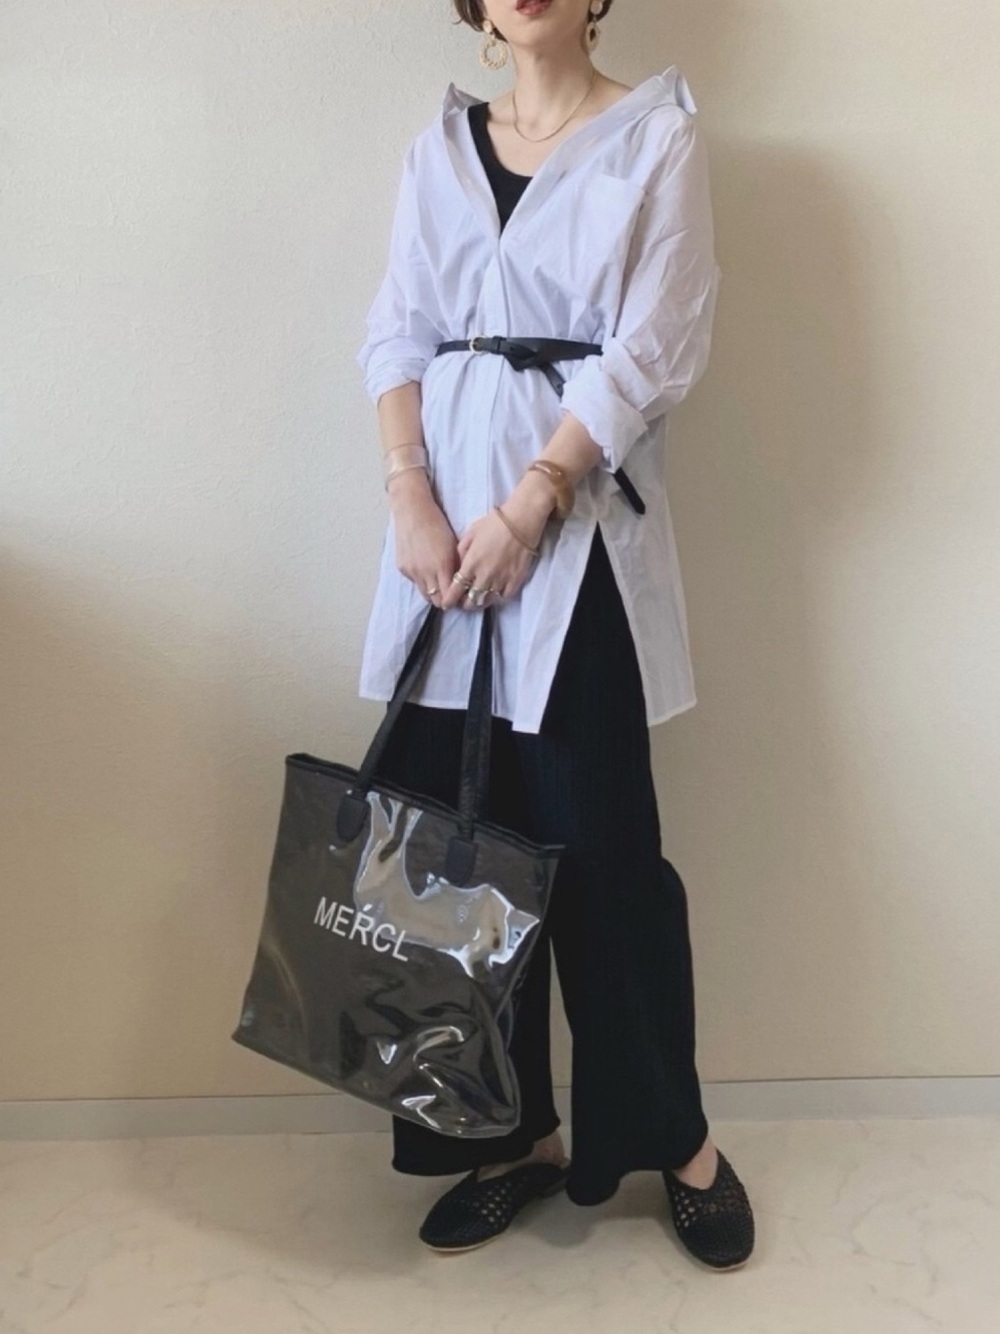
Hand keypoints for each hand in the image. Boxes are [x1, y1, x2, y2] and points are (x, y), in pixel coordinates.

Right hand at [389, 472, 457, 607]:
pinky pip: (415, 582)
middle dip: (444, 600)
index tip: (460, 597)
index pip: (449, 597)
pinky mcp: (402, 568)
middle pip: (436, 601)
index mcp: (442, 566)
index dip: (455, 600)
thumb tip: (461, 584)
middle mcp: (425, 572)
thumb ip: (456, 567)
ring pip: (425, 595)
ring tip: (439, 585)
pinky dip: (422, 581)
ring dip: (432, 593)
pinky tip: (425, 569)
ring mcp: (412, 571)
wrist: (412, 511)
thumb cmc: (437, 524)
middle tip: (450, 594)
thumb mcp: (453, 546)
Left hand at [441, 472, 555, 611]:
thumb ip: (461, 552)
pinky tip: (496, 590)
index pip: (455, 591)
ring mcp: (501, 580)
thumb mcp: (470, 533)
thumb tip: (457, 566)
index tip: (447, 603)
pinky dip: (498, 595)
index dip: (449, 600)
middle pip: (470, 601)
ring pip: (486, 601)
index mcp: (471, 564)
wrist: (521, 521)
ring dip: (480, 602)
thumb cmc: (494, 524)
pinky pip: (504, 596)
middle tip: (462, 600)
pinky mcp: (516, 581)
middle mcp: (484, 576)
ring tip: (477, 598)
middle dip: (464, 604)